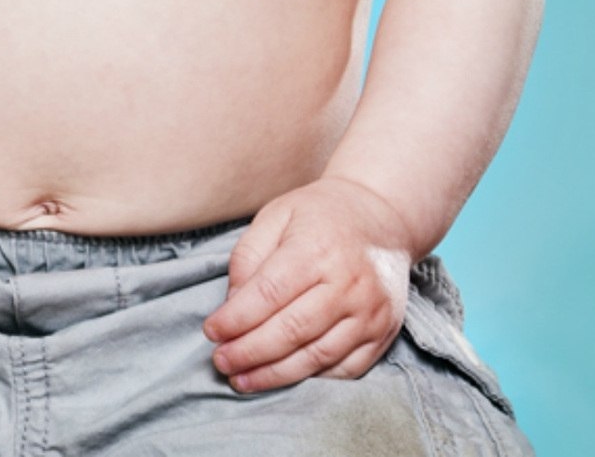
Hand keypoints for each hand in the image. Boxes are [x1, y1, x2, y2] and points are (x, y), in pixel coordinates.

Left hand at [202, 176, 411, 391]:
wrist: (381, 216)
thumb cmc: (320, 214)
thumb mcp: (277, 215)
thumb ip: (249, 257)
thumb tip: (232, 305)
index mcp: (317, 247)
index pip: (269, 294)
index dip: (236, 318)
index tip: (211, 331)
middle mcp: (348, 283)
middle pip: (291, 331)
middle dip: (250, 352)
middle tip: (221, 362)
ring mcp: (370, 311)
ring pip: (316, 357)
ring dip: (275, 374)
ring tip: (243, 379)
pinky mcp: (383, 333)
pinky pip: (344, 369)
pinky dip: (312, 378)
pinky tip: (284, 376)